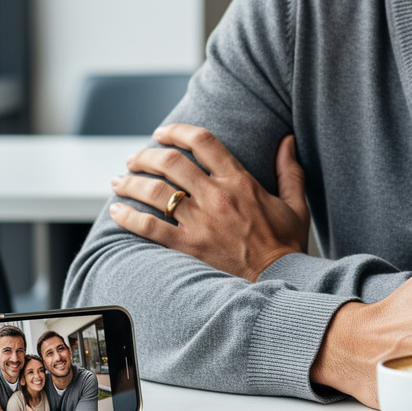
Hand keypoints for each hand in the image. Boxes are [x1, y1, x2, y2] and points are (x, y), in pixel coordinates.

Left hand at [109, 125, 308, 280]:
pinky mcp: (188, 246)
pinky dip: (128, 216)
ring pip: (155, 191)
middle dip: (147, 155)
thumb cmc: (287, 243)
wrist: (280, 280)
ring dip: (131, 182)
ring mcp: (200, 221)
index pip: (203, 142)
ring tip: (118, 180)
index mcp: (240, 180)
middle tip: (134, 157)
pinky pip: (150, 227)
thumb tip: (287, 140)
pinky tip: (116, 211)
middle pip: (171, 162)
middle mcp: (216, 196)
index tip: (163, 132)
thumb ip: (289, 169)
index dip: (178, 131)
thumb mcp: (295, 203)